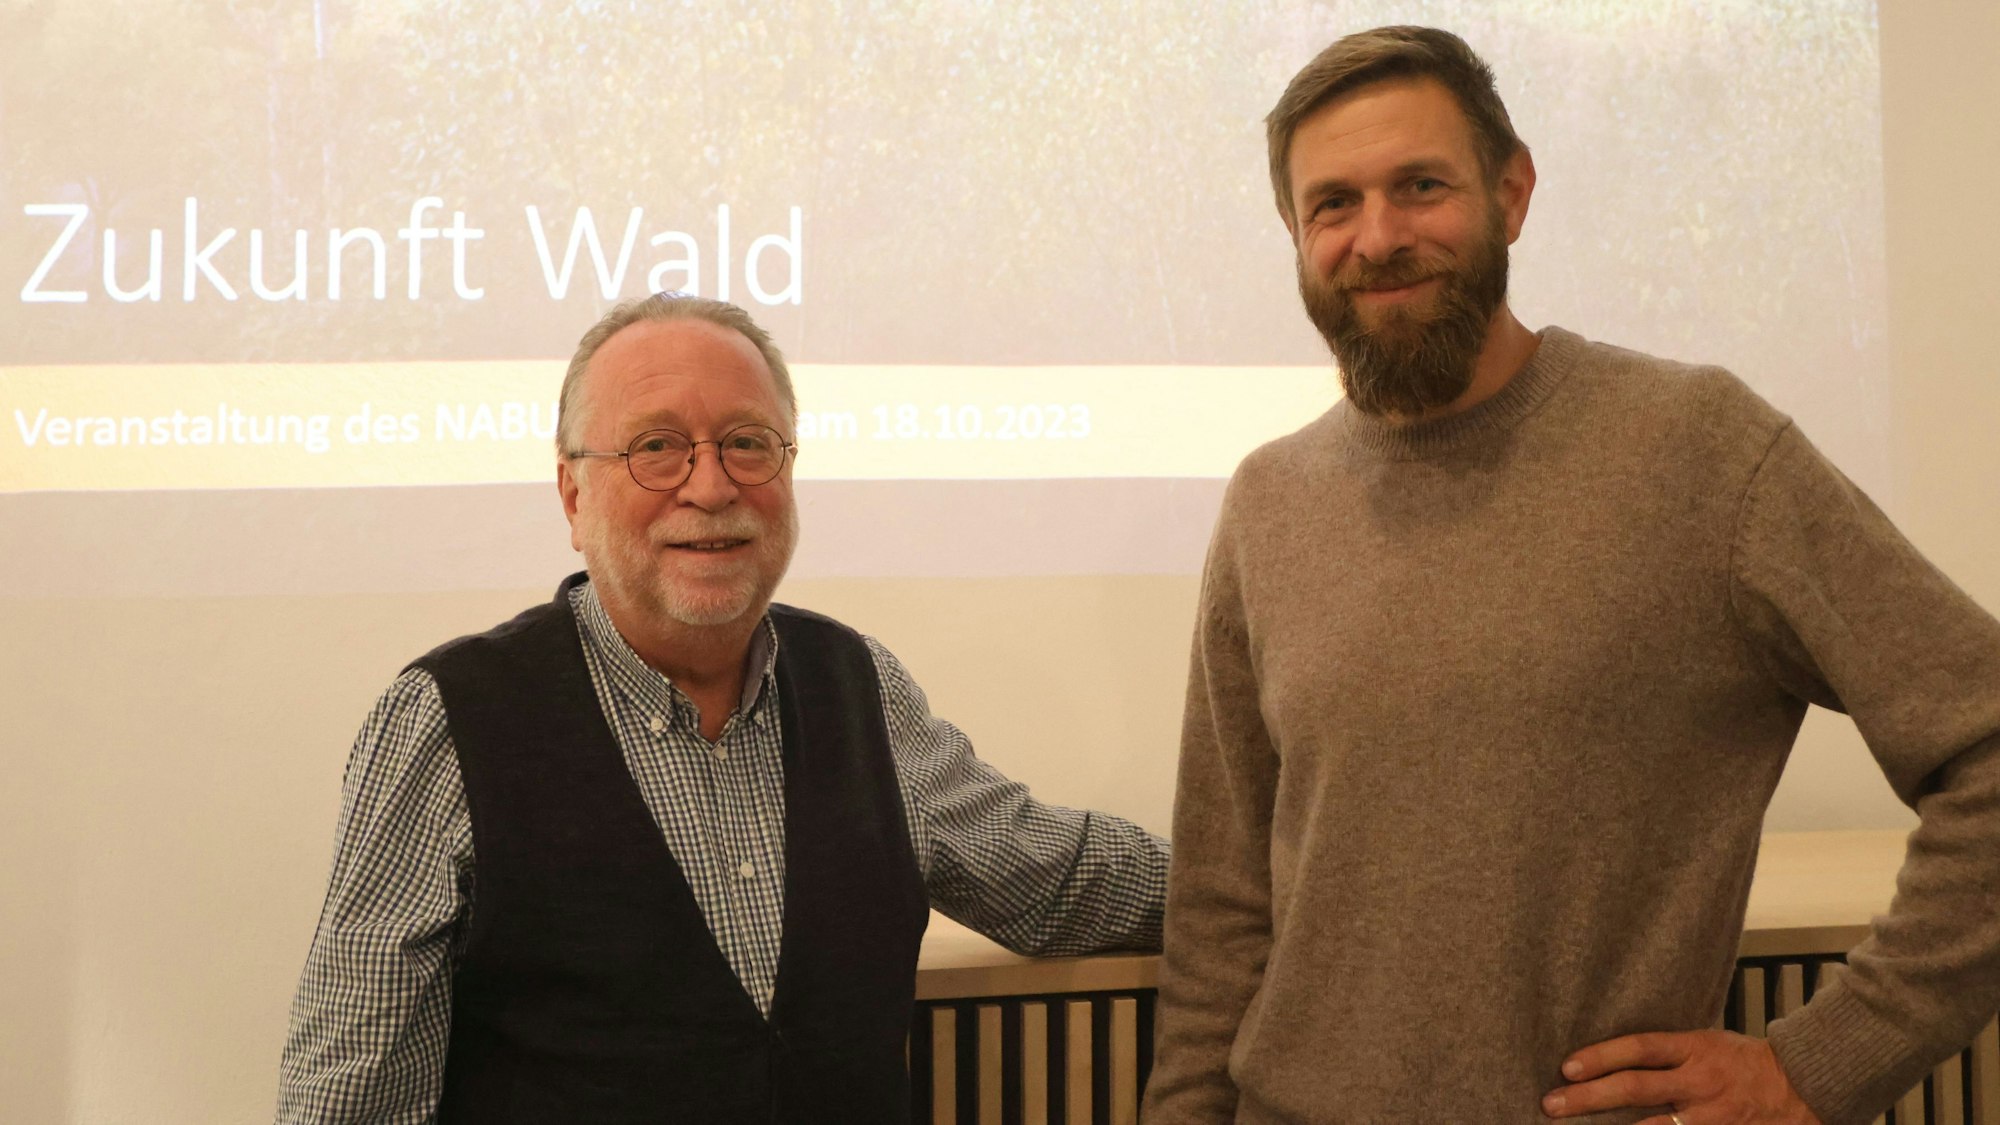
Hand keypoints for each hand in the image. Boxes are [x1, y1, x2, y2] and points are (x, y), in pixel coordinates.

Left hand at [1541, 1030, 1820, 1123]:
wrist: (1805, 1085)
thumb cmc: (1745, 1061)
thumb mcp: (1708, 1041)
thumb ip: (1667, 1051)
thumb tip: (1616, 1056)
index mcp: (1695, 1048)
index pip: (1638, 1048)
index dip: (1600, 1057)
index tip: (1567, 1067)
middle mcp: (1700, 1082)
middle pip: (1635, 1088)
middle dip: (1588, 1098)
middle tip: (1551, 1104)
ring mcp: (1712, 1116)